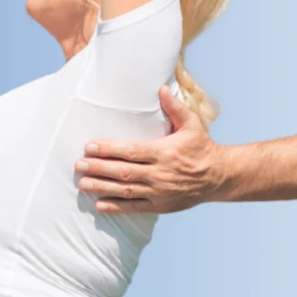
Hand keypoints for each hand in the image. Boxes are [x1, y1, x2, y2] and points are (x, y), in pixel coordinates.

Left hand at [76, 86, 229, 213]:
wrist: (218, 177)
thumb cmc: (202, 147)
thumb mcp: (193, 124)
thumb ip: (175, 108)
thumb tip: (160, 89)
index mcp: (164, 152)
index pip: (131, 151)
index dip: (109, 149)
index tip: (89, 147)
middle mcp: (160, 173)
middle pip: (124, 171)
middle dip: (99, 168)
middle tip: (78, 165)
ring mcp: (159, 192)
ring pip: (126, 190)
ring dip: (102, 187)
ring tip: (82, 184)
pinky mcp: (160, 205)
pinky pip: (135, 207)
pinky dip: (116, 207)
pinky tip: (99, 205)